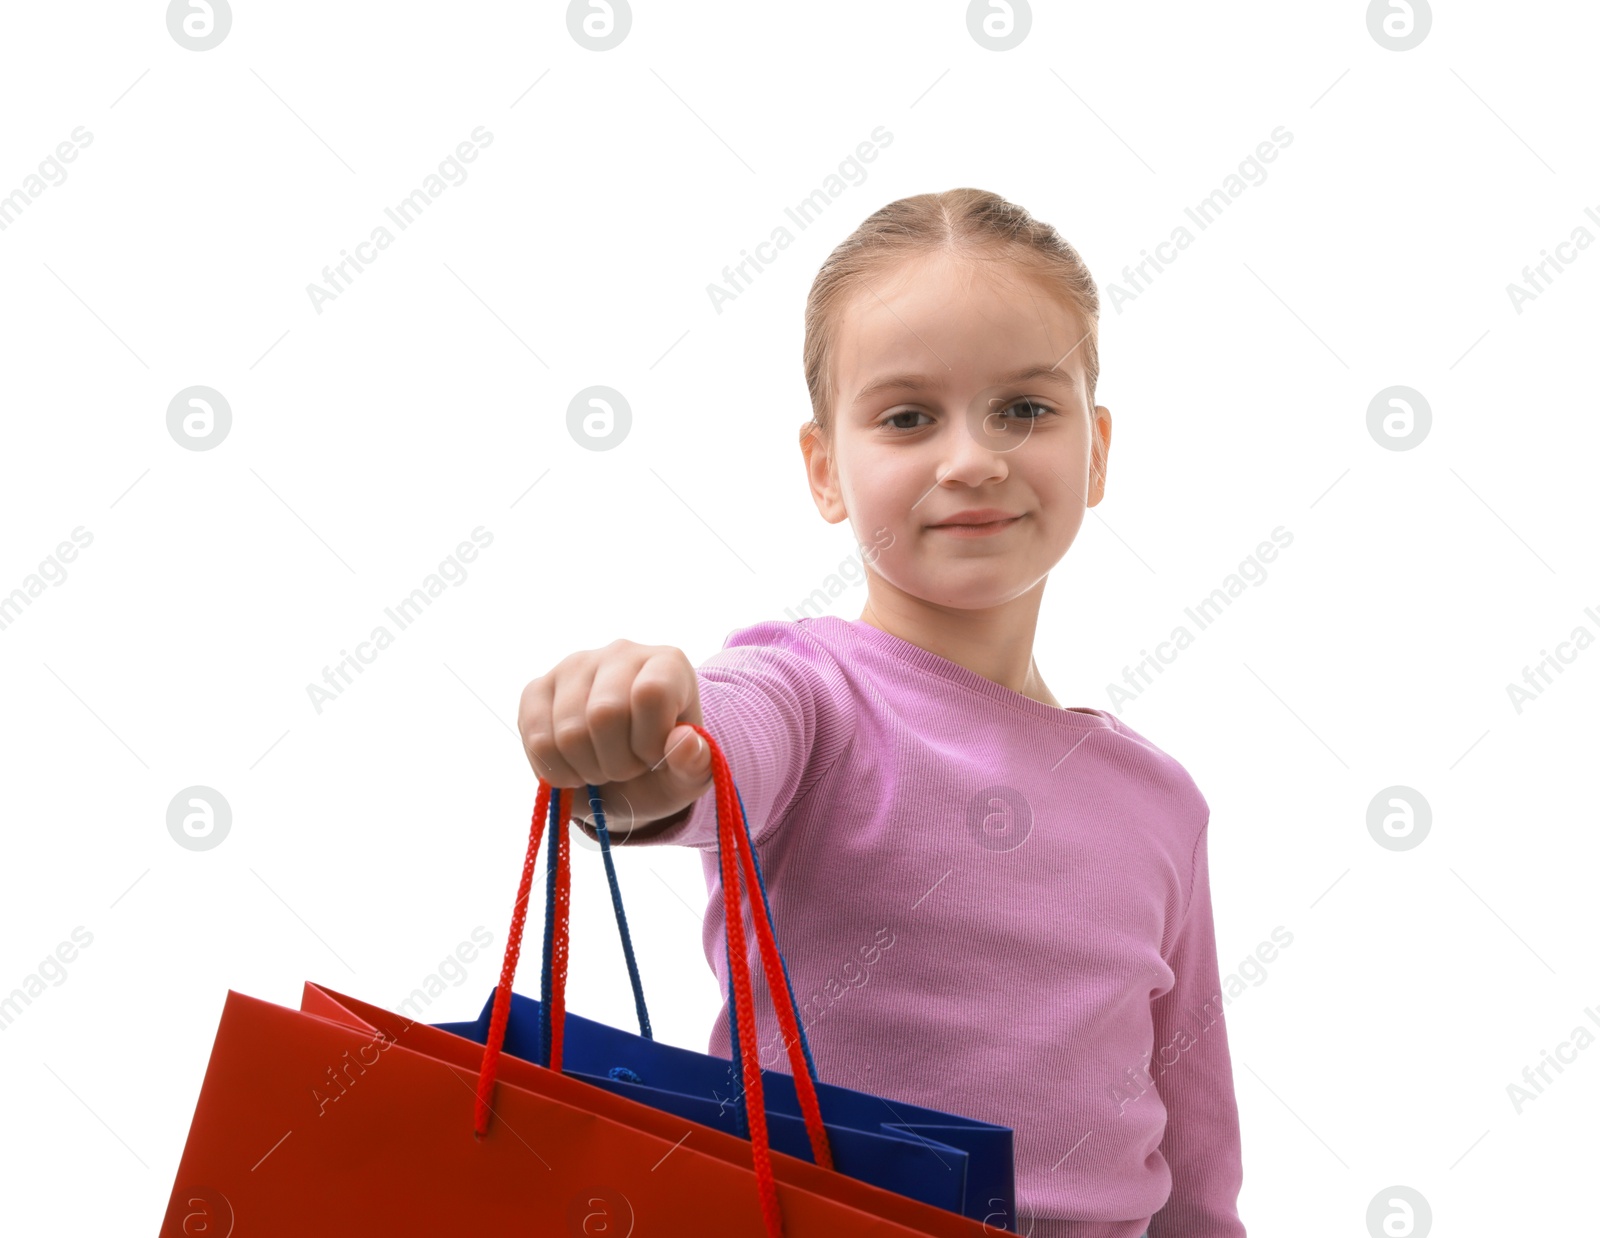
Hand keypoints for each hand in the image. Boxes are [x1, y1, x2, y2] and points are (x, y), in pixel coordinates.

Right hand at [517, 639, 712, 832]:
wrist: (624, 775)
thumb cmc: (661, 768)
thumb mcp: (687, 778)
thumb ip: (696, 765)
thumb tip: (683, 741)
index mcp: (668, 663)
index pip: (650, 694)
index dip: (650, 742)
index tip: (653, 758)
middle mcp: (620, 652)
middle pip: (604, 714)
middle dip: (617, 763)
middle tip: (626, 769)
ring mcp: (574, 666)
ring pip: (568, 732)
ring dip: (587, 769)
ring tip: (602, 766)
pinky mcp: (537, 689)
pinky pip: (536, 738)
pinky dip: (556, 769)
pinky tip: (574, 767)